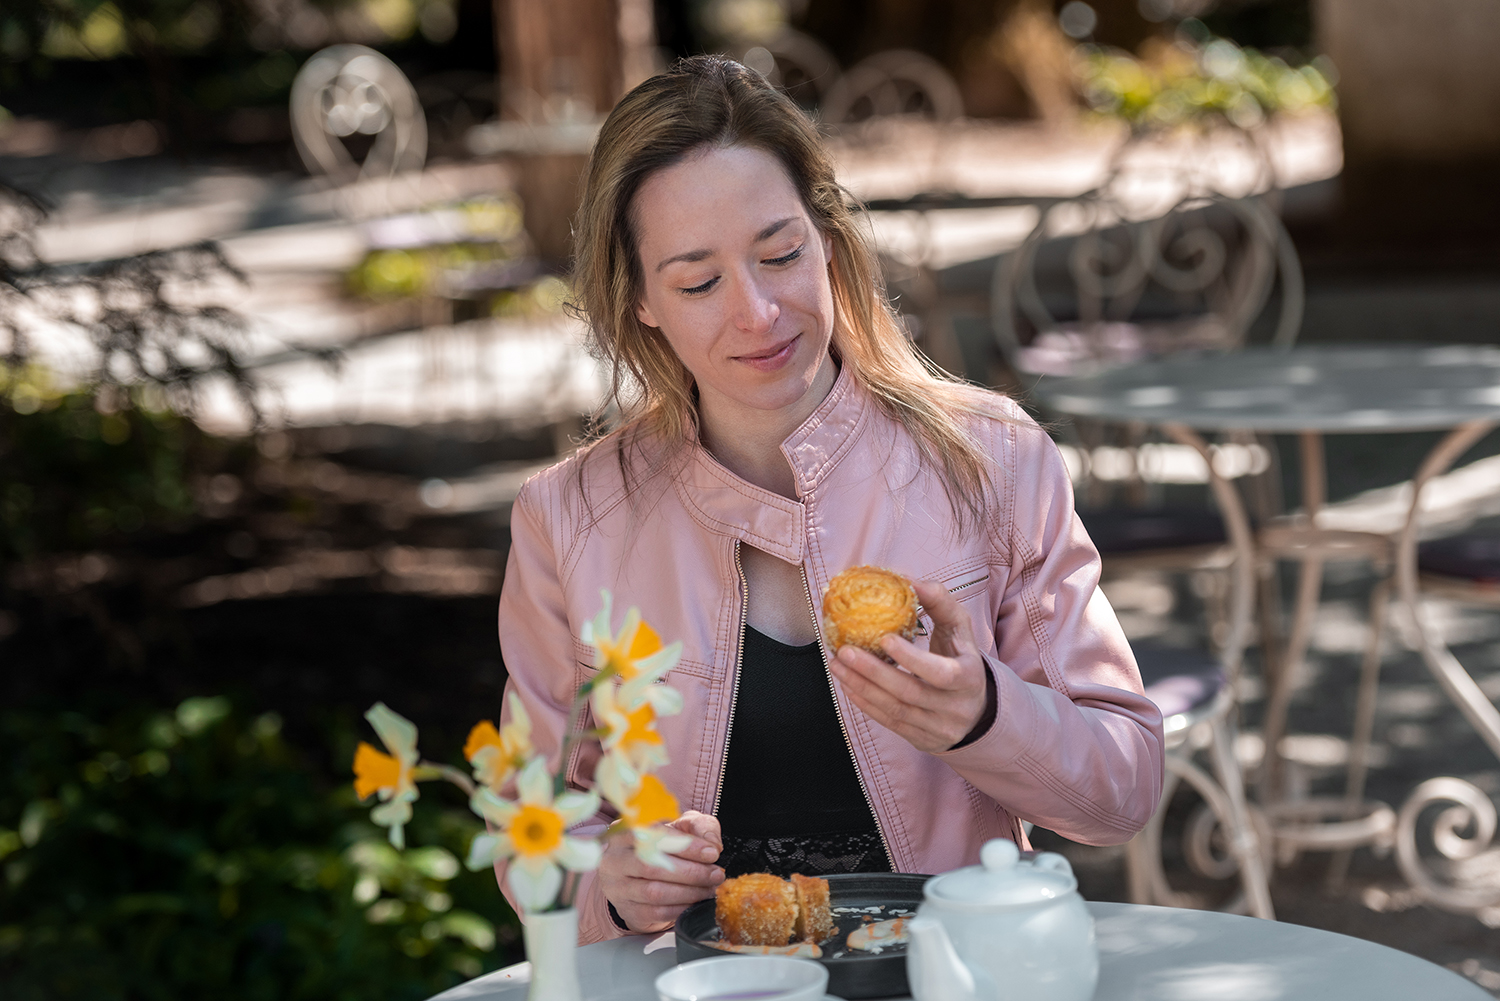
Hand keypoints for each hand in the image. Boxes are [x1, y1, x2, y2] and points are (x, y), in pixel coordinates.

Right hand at [599, 810, 724, 932]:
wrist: (643, 876)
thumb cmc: (664, 847)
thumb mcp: (682, 827)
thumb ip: (699, 827)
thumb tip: (711, 844)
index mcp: (626, 832)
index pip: (654, 835)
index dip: (686, 845)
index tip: (711, 853)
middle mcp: (615, 859)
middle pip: (651, 866)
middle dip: (690, 872)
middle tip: (715, 874)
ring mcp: (618, 887)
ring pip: (654, 892)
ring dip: (689, 892)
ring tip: (709, 888)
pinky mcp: (628, 910)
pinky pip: (656, 912)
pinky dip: (680, 908)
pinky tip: (696, 902)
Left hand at [829, 578, 990, 752]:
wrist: (978, 709)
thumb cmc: (962, 658)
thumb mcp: (960, 629)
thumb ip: (939, 601)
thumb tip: (908, 580)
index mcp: (969, 678)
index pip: (940, 673)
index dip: (911, 659)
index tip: (884, 638)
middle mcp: (955, 707)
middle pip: (910, 692)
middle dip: (873, 672)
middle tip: (845, 651)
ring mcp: (938, 727)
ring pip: (895, 709)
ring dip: (861, 686)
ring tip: (837, 664)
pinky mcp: (921, 738)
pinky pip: (889, 722)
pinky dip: (864, 703)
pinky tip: (847, 684)